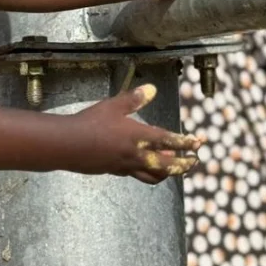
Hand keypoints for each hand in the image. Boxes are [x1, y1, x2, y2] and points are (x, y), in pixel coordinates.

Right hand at [71, 84, 203, 183]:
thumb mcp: (113, 106)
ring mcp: (126, 166)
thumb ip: (134, 99)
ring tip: (175, 167)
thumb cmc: (90, 123)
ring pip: (153, 176)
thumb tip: (152, 89)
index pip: (169, 141)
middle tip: (194, 161)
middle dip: (183, 165)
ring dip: (167, 173)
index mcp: (138, 136)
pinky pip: (137, 175)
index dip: (185, 142)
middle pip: (167, 166)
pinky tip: (145, 165)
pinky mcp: (115, 171)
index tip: (198, 143)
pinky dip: (148, 173)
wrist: (67, 145)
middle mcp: (136, 155)